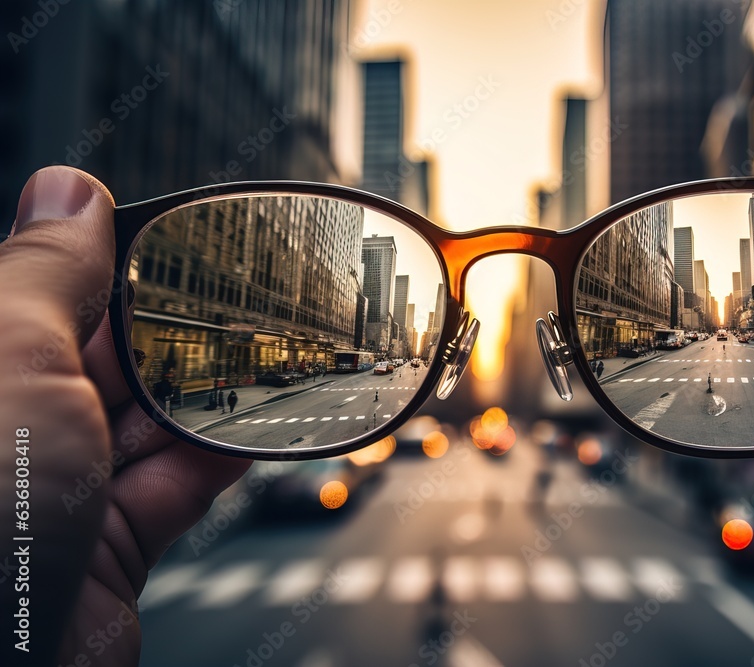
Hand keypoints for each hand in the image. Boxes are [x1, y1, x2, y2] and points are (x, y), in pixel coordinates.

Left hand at [0, 167, 250, 665]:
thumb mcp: (6, 359)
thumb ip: (45, 274)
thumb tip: (66, 189)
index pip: (48, 290)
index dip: (118, 256)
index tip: (185, 233)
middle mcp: (11, 426)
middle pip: (106, 355)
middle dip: (180, 326)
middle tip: (247, 292)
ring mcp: (56, 491)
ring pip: (150, 419)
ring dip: (212, 391)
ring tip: (272, 351)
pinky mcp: (105, 544)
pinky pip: (175, 483)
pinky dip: (222, 454)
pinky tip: (261, 423)